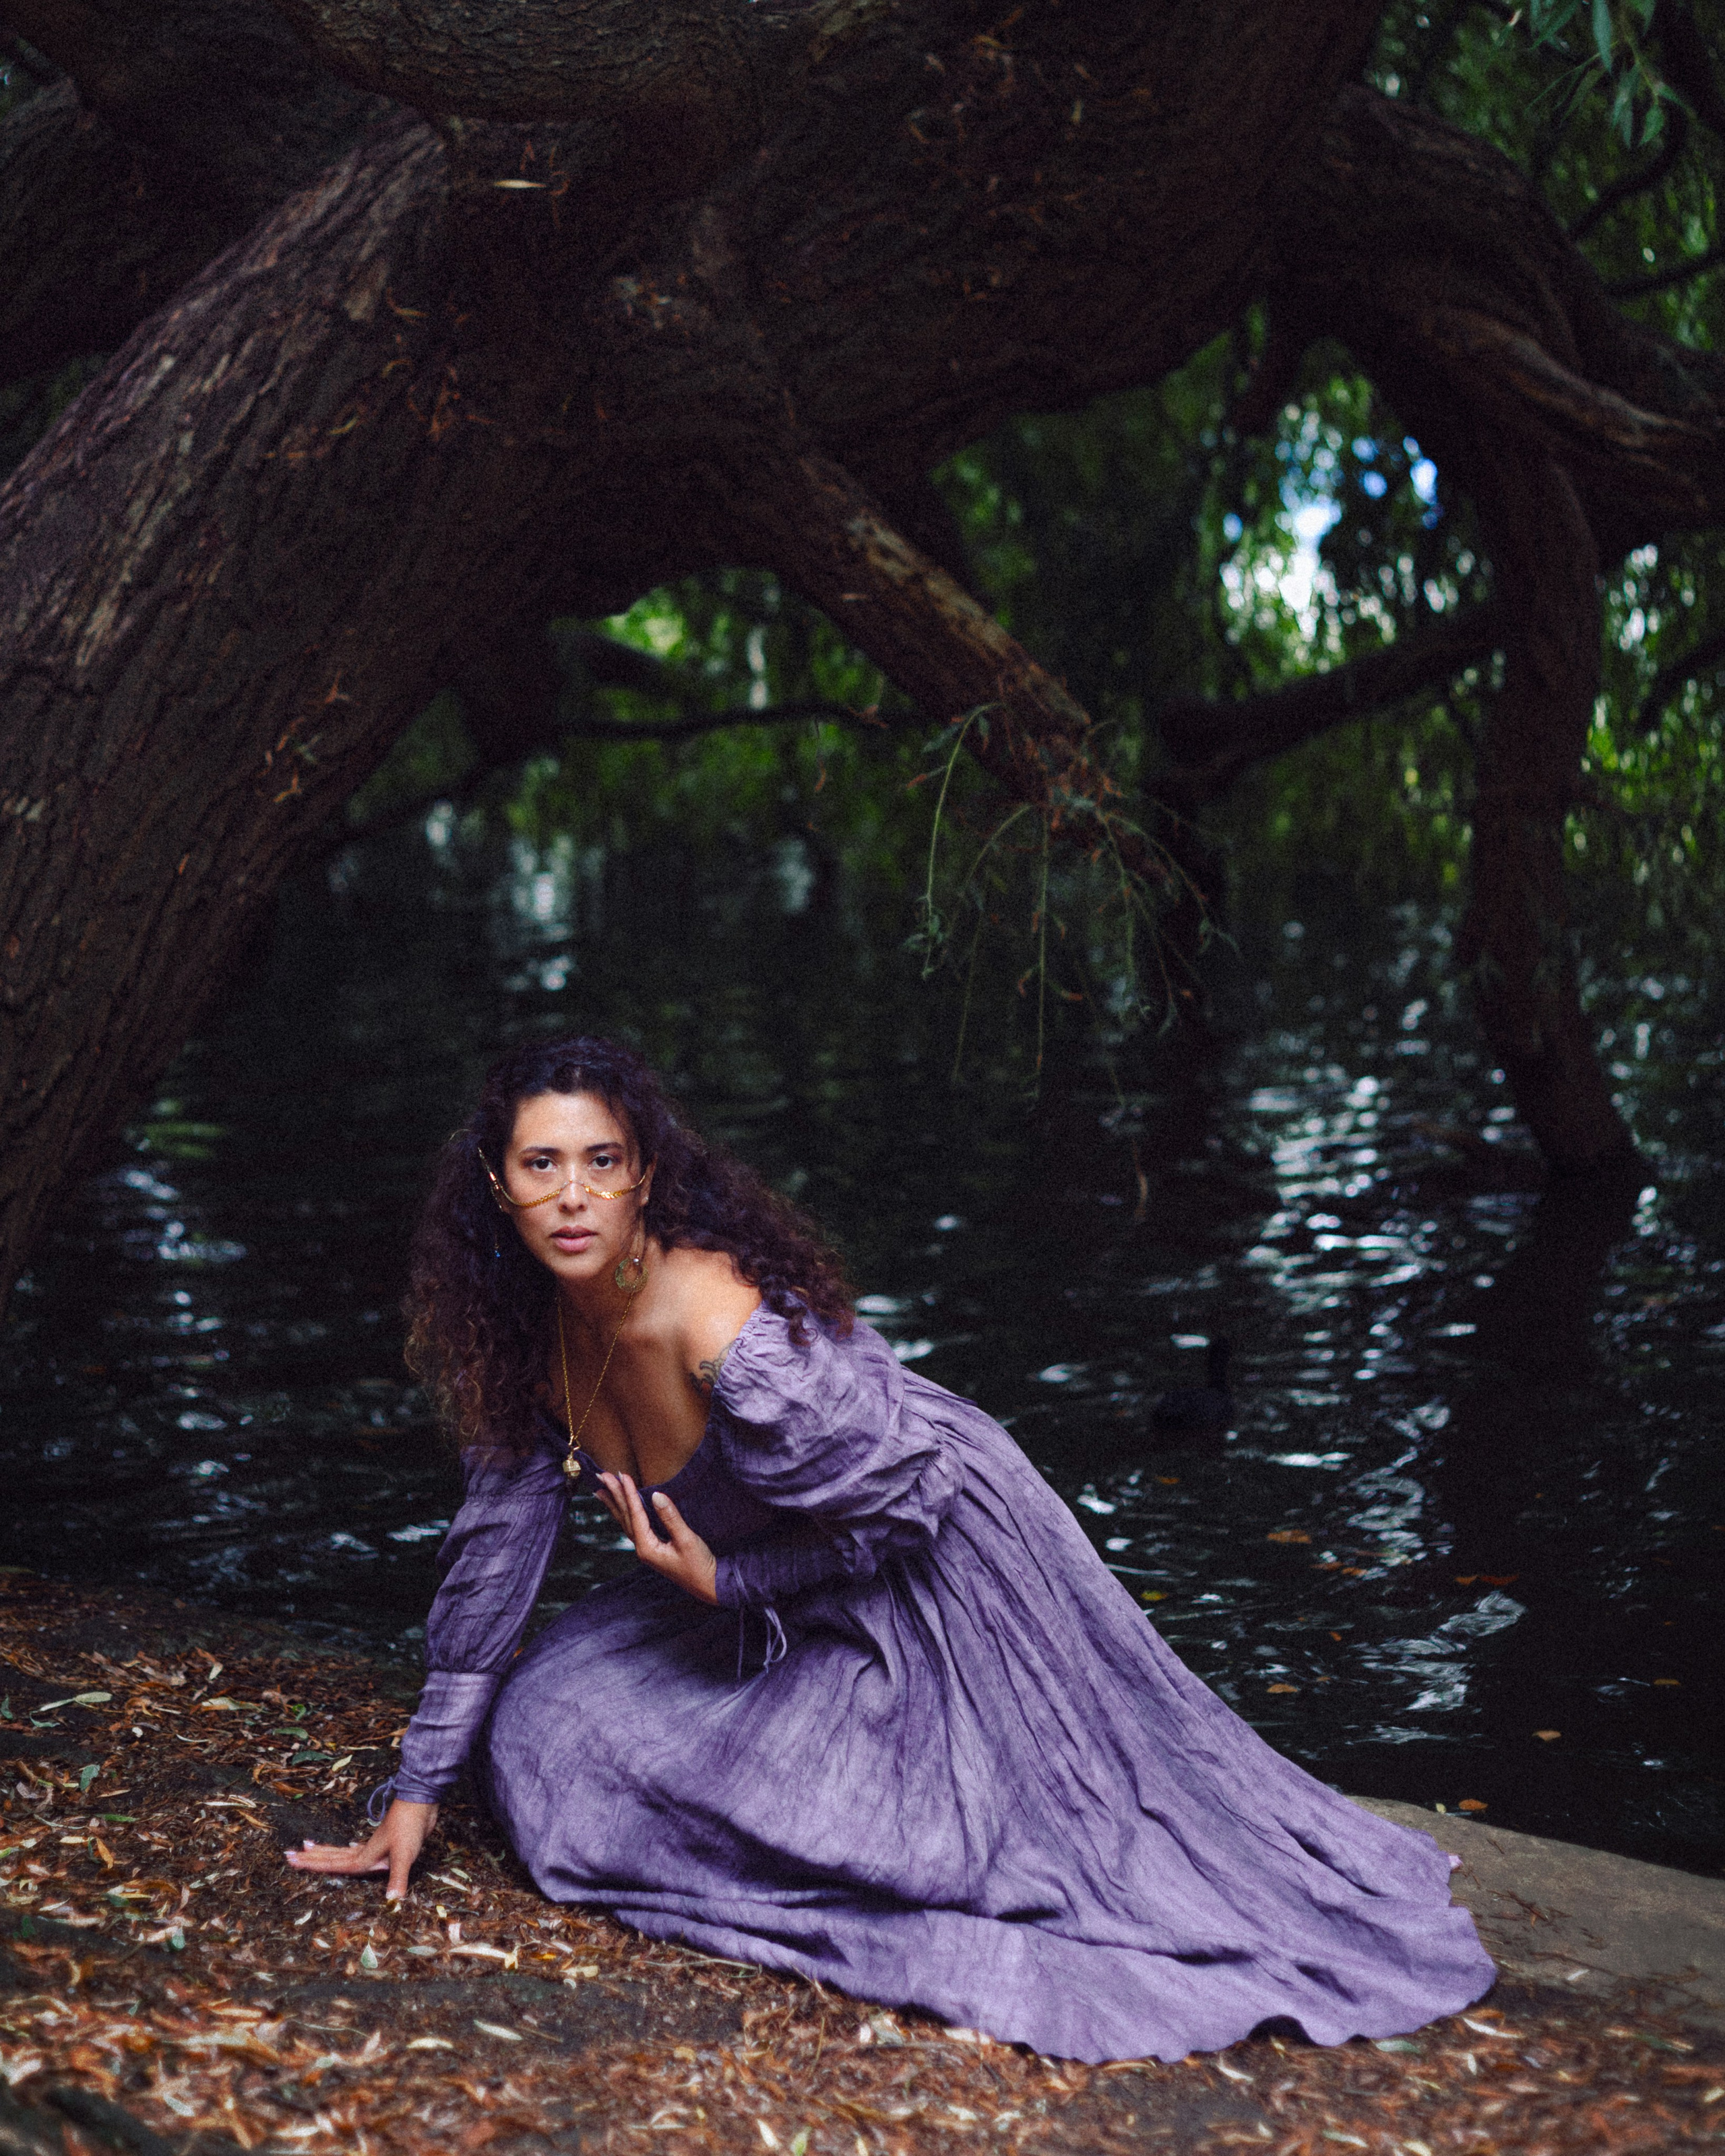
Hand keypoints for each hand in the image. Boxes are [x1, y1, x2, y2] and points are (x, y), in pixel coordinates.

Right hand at [284, 1798, 436, 1900]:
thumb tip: (392, 1902)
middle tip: (289, 1855)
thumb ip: (397, 1878)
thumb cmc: (410, 1828)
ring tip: (307, 1846)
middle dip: (311, 1858)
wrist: (421, 1802)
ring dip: (326, 1851)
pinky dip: (350, 1850)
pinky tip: (350, 1847)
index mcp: (364, 1857)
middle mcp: (364, 1852)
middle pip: (332, 1857)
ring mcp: (373, 1846)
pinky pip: (358, 1849)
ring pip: (343, 1852)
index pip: (333, 1864)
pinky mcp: (385, 1842)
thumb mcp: (404, 1855)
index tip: (291, 1860)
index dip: (312, 1865)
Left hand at [599, 1471, 718, 1603]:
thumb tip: (656, 1495)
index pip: (635, 1515)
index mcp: (647, 1547)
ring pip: (626, 1522)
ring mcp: (646, 1549)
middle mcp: (642, 1548)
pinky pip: (633, 1527)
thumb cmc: (699, 1565)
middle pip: (625, 1517)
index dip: (629, 1493)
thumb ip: (670, 1517)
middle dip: (614, 1495)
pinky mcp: (653, 1548)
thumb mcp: (687, 1540)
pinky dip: (625, 1514)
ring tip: (601, 1489)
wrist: (708, 1586)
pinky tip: (621, 1508)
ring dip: (615, 1504)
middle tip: (601, 1476)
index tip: (622, 1475)